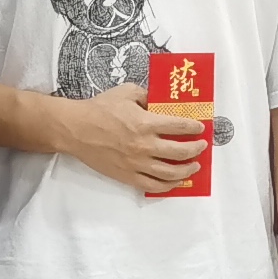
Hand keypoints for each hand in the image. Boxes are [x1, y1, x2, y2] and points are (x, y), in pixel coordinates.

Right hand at [60, 85, 209, 195]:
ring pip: (170, 173)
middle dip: (196, 150)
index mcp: (146, 123)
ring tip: (193, 166)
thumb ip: (147, 95)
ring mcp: (136, 164)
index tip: (200, 128)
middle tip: (201, 147)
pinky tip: (175, 182)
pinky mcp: (127, 176)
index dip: (194, 128)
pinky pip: (153, 186)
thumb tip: (161, 101)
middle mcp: (144, 146)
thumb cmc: (100, 108)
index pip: (179, 126)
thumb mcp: (126, 92)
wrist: (76, 129)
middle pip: (180, 152)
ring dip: (186, 170)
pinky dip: (167, 186)